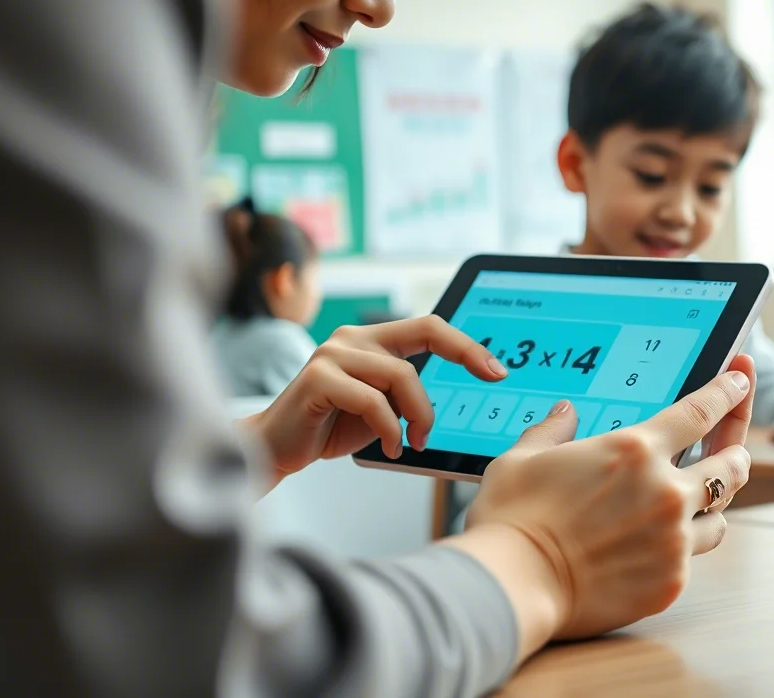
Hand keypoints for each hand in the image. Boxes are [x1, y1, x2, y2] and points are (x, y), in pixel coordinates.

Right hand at [246, 316, 505, 480]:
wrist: (276, 447)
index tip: (497, 370)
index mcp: (372, 340)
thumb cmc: (331, 426)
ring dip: (417, 416)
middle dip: (464, 357)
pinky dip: (389, 429)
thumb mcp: (382, 406)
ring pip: (401, 375)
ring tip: (413, 443)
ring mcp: (333, 354)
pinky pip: (372, 400)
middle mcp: (353, 338)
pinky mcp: (317, 378)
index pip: (429, 326)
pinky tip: (390, 447)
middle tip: (489, 384)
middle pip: (424, 335)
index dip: (467, 344)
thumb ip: (408, 392)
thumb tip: (462, 394)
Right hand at [463, 354, 755, 641]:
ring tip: (703, 502)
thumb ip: (552, 431)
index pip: (702, 411)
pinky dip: (682, 548)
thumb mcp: (523, 458)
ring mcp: (674, 539)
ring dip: (715, 504)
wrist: (514, 584)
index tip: (741, 378)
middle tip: (733, 448)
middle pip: (731, 464)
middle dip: (736, 450)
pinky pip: (691, 558)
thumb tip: (565, 412)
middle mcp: (666, 491)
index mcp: (635, 450)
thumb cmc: (512, 518)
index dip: (728, 392)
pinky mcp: (670, 580)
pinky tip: (661, 546)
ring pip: (721, 516)